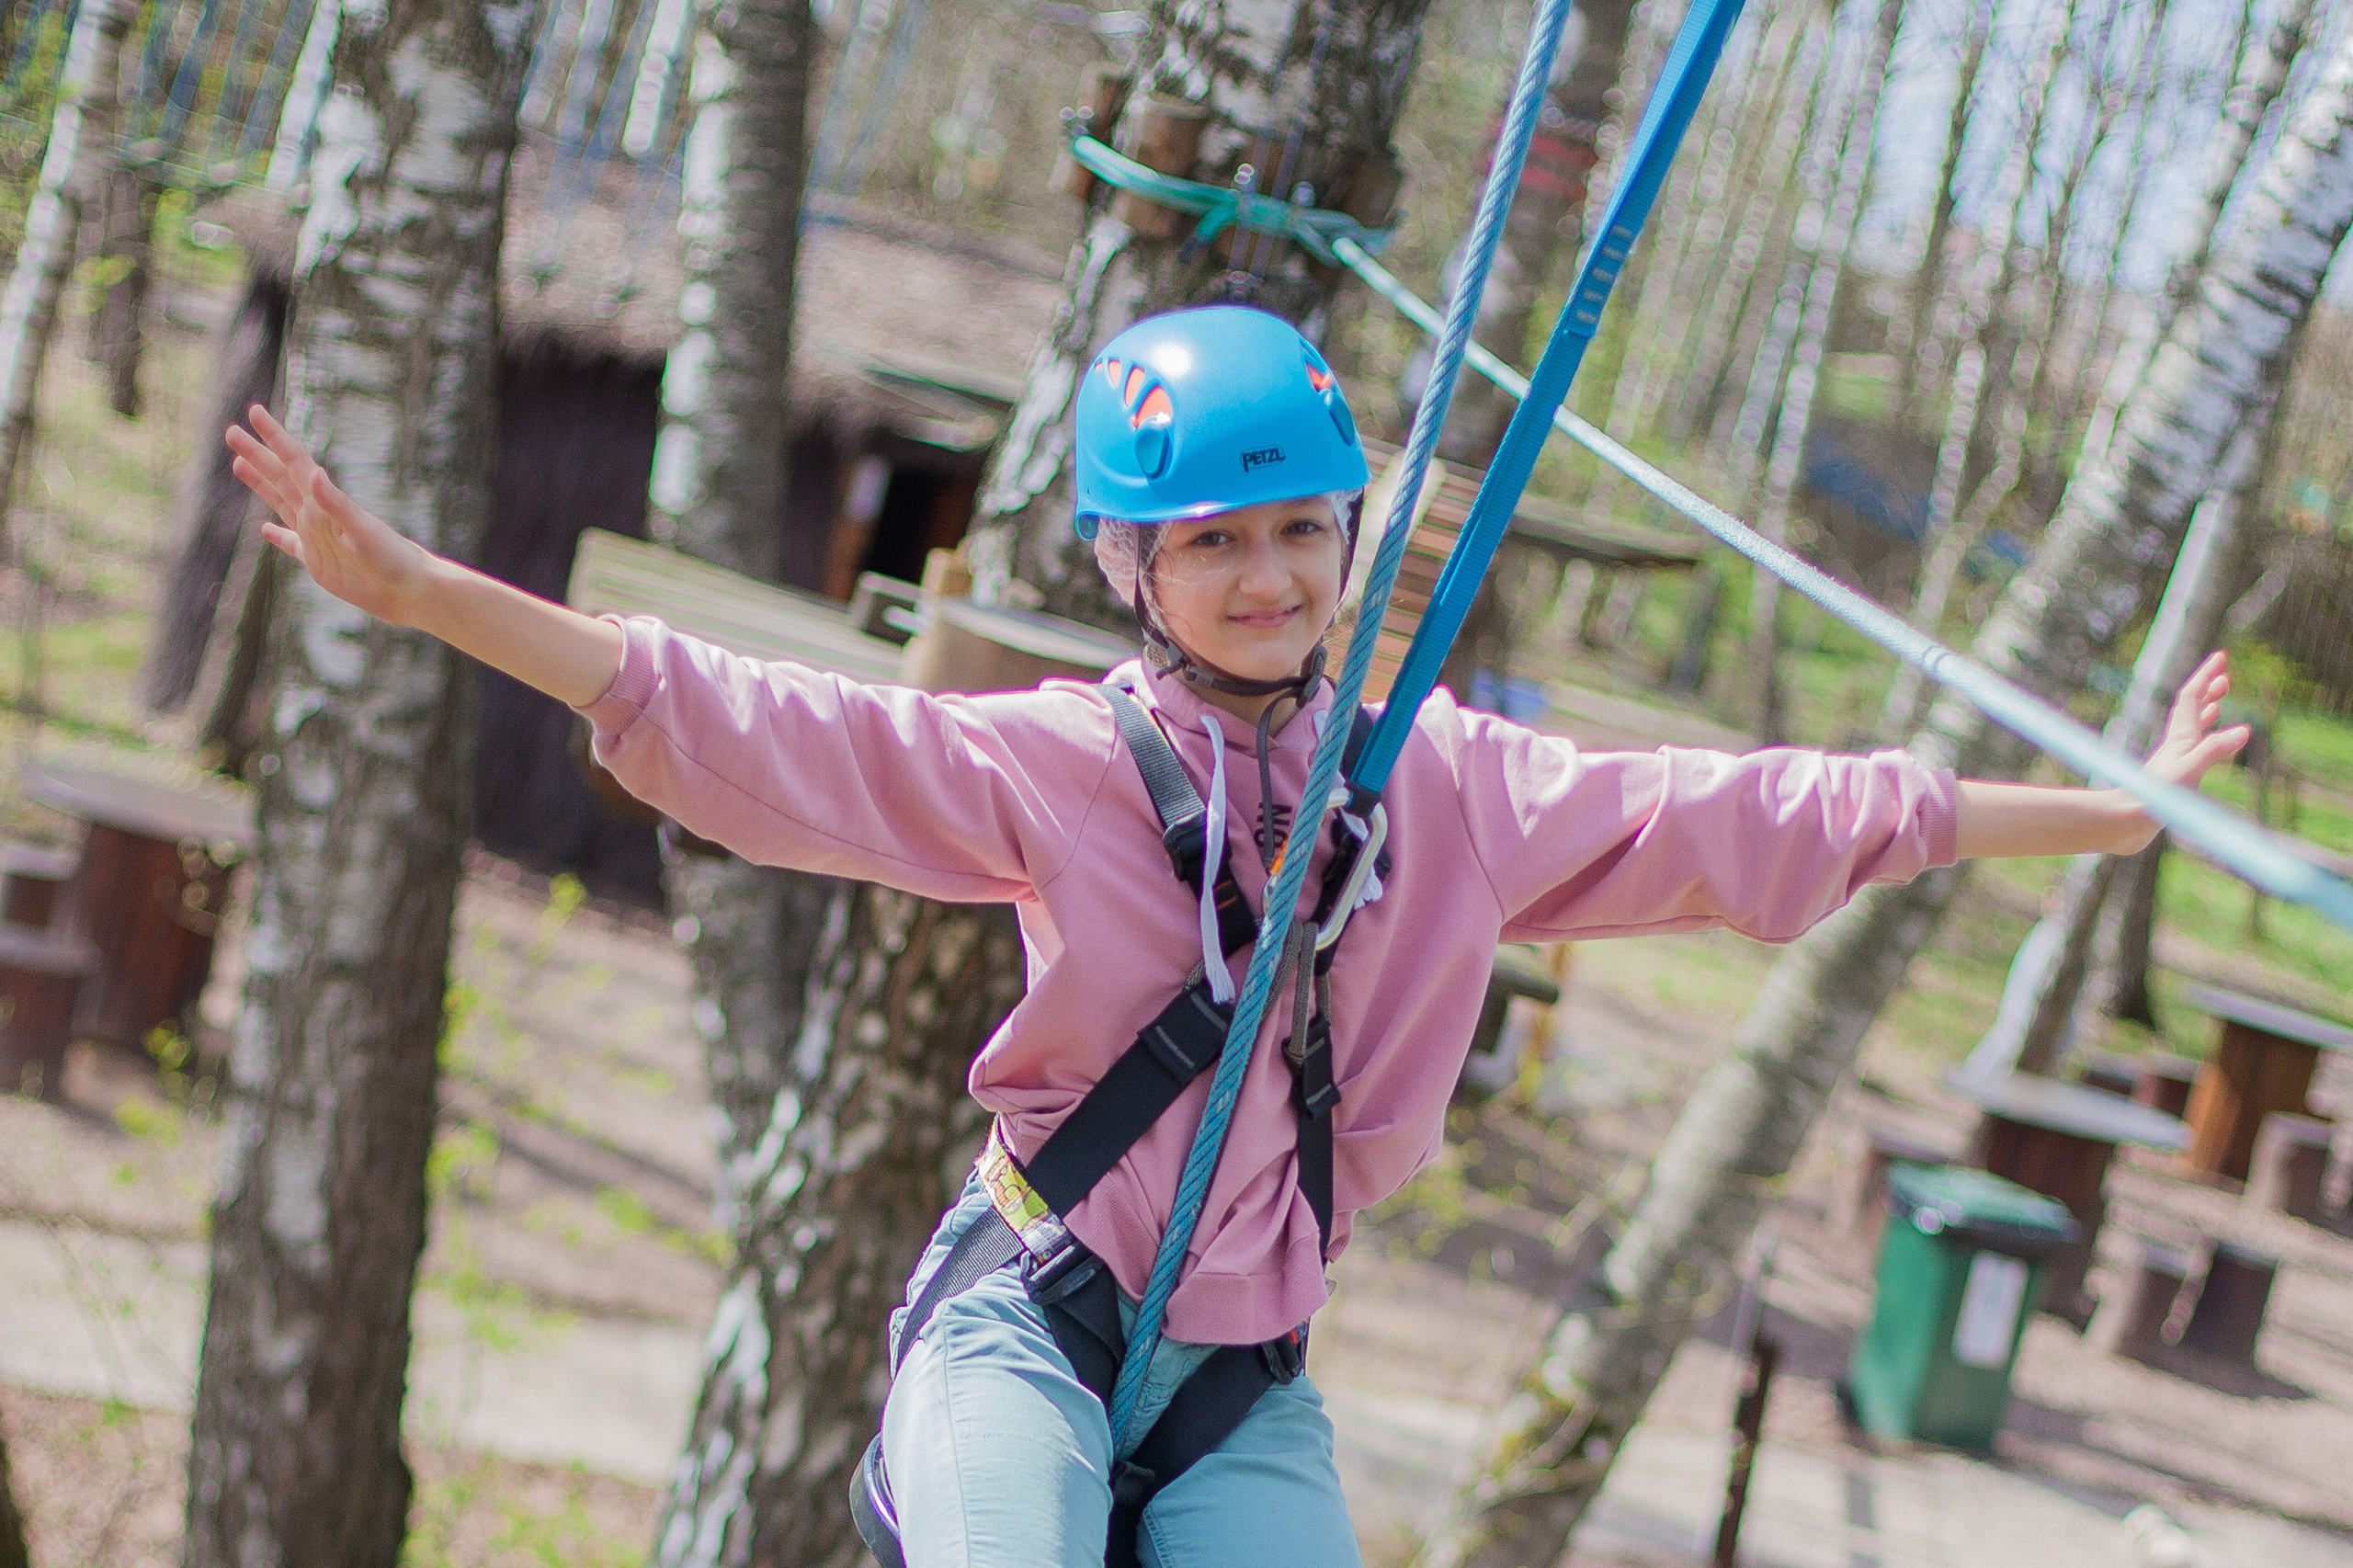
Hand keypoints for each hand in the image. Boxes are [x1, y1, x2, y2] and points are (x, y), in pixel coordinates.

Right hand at [226, 405, 437, 625]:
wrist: (410, 591)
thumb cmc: (392, 560)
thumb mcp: (362, 531)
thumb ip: (336, 504)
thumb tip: (313, 472)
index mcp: (326, 502)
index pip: (294, 462)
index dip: (274, 437)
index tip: (255, 411)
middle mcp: (318, 515)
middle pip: (280, 477)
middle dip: (256, 454)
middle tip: (231, 430)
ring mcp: (317, 537)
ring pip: (280, 503)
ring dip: (261, 484)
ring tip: (239, 464)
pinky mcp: (318, 563)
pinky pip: (291, 545)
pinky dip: (277, 536)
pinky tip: (265, 529)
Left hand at [2117, 649, 2251, 850]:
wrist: (2123, 825)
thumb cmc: (2153, 800)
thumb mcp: (2189, 772)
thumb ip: (2214, 750)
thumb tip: (2245, 730)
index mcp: (2180, 739)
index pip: (2192, 697)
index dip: (2206, 675)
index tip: (2221, 655)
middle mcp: (2175, 747)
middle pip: (2191, 710)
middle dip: (2208, 690)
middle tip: (2225, 676)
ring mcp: (2171, 763)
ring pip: (2190, 731)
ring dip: (2205, 715)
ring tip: (2217, 706)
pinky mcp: (2170, 782)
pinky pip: (2189, 754)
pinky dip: (2200, 745)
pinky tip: (2201, 754)